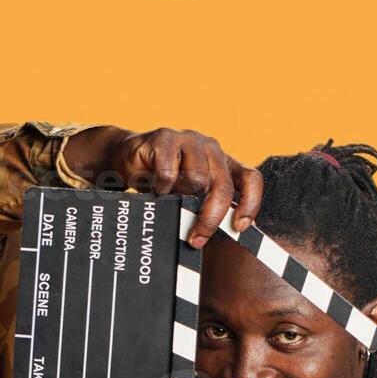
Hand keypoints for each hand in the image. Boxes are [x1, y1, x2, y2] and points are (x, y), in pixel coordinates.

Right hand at [61, 125, 262, 248]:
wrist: (126, 157)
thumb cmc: (161, 180)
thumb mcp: (188, 195)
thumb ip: (205, 207)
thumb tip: (220, 235)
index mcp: (223, 162)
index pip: (251, 179)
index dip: (250, 204)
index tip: (239, 227)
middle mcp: (211, 149)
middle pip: (223, 186)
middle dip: (211, 218)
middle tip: (197, 239)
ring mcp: (190, 140)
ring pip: (197, 180)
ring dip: (180, 197)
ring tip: (168, 198)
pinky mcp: (166, 138)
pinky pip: (168, 173)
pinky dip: (160, 188)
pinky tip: (154, 187)